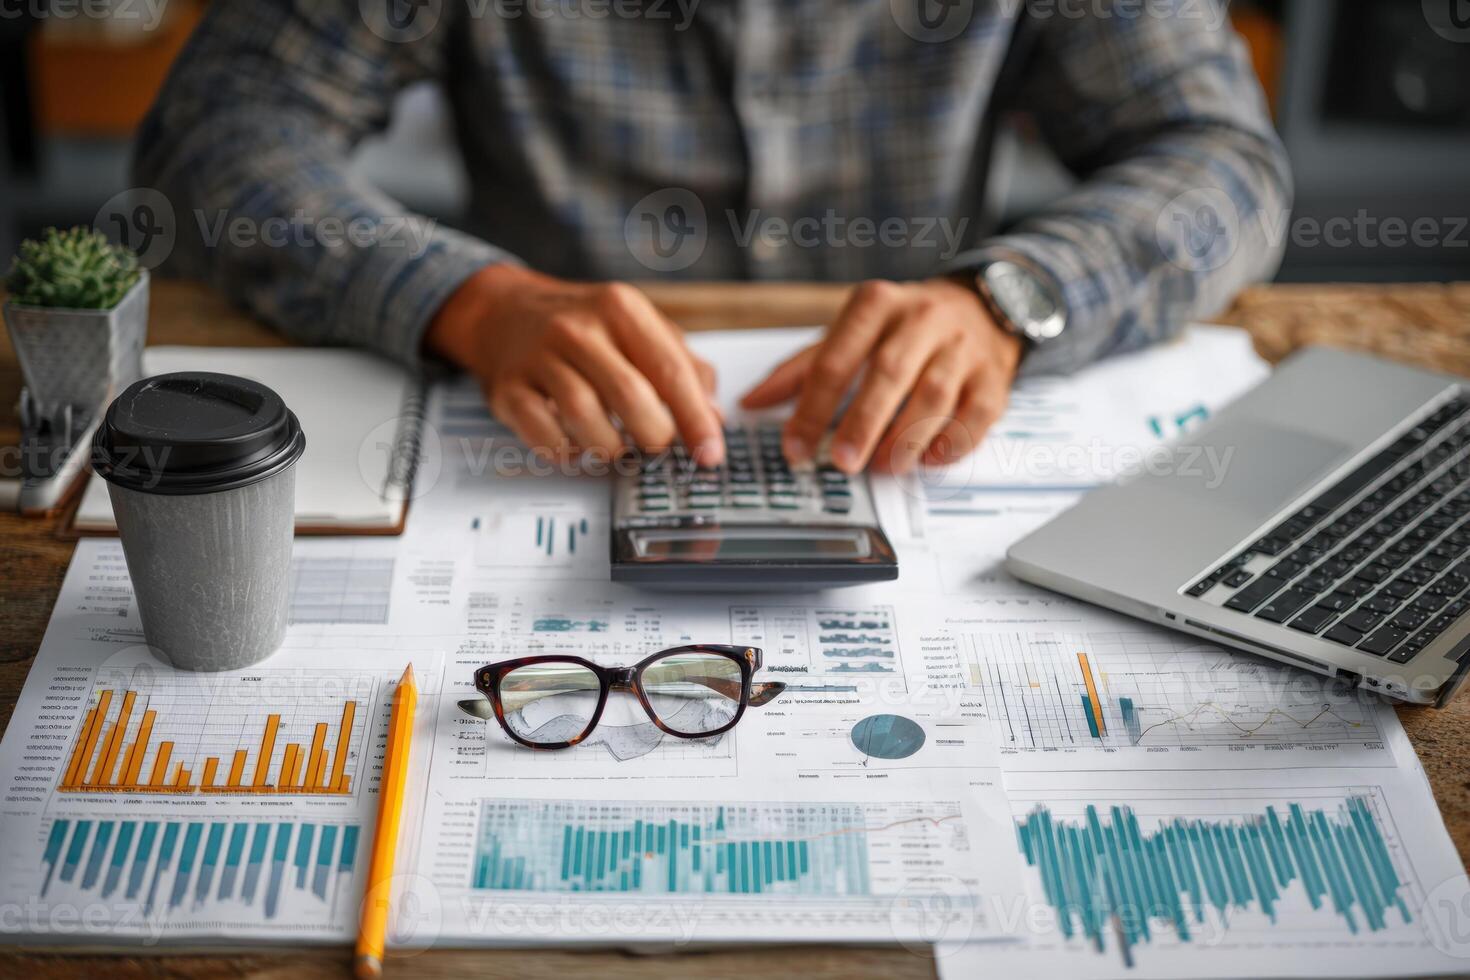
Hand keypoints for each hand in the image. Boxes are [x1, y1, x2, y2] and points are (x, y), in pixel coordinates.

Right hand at [425, 265, 723, 464]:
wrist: (505, 312)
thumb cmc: (583, 326)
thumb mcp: (637, 327)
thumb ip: (682, 367)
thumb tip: (713, 416)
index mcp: (621, 309)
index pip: (670, 371)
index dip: (696, 419)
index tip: (710, 454)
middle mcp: (578, 328)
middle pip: (629, 396)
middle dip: (653, 435)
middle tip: (656, 445)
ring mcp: (539, 357)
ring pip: (583, 417)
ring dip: (610, 447)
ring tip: (617, 446)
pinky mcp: (509, 388)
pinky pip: (544, 435)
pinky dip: (568, 453)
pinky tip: (577, 446)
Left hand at [741, 278, 1022, 473]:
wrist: (983, 305)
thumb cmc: (905, 326)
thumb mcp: (852, 332)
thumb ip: (803, 369)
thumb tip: (753, 402)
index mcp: (876, 305)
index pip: (837, 359)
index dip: (813, 407)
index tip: (796, 447)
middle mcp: (921, 319)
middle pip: (889, 373)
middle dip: (863, 423)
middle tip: (842, 462)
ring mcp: (962, 347)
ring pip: (934, 396)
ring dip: (905, 438)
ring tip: (883, 465)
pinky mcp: (994, 377)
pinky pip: (975, 416)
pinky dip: (949, 443)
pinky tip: (926, 459)